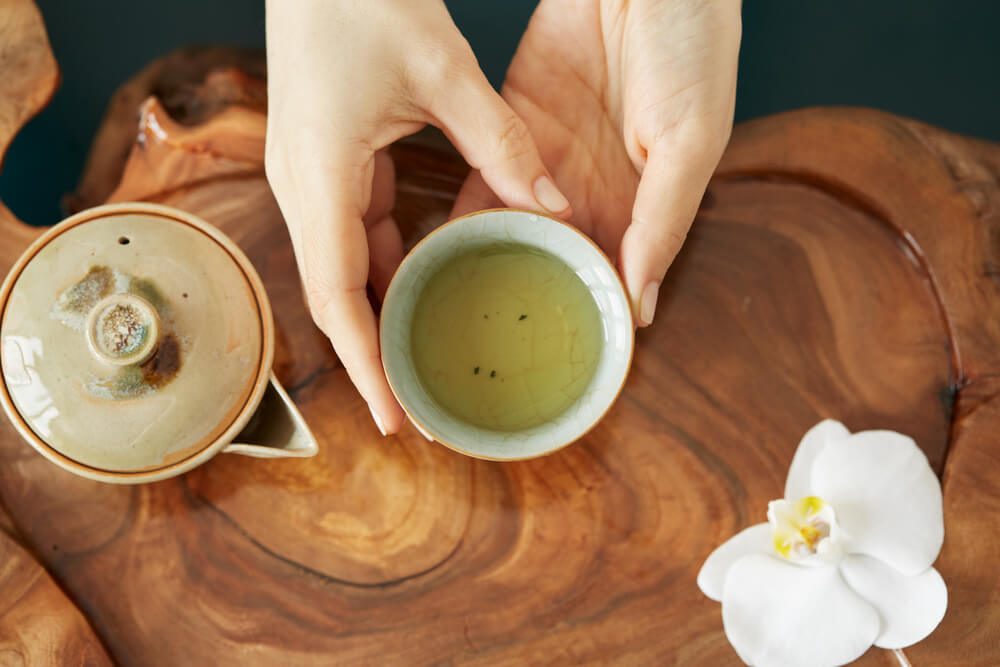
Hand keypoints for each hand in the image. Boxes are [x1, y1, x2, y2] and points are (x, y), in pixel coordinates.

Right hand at [265, 0, 569, 434]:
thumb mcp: (443, 68)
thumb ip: (502, 141)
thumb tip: (553, 205)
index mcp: (319, 171)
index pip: (336, 292)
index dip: (363, 362)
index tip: (394, 418)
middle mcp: (303, 185)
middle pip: (336, 293)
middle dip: (373, 353)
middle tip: (419, 409)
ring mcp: (310, 176)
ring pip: (346, 265)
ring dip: (383, 313)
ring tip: (426, 359)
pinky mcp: (329, 164)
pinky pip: (359, 231)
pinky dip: (391, 265)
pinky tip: (429, 283)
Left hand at [453, 0, 740, 325]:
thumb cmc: (692, 44)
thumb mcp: (692, 138)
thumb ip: (665, 217)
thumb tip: (643, 298)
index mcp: (644, 202)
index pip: (615, 275)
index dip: (591, 314)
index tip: (563, 360)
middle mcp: (594, 190)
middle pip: (556, 260)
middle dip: (528, 301)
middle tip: (491, 353)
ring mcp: (550, 160)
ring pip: (513, 227)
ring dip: (487, 265)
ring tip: (453, 314)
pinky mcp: (514, 122)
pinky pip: (481, 177)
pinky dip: (461, 211)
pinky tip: (437, 250)